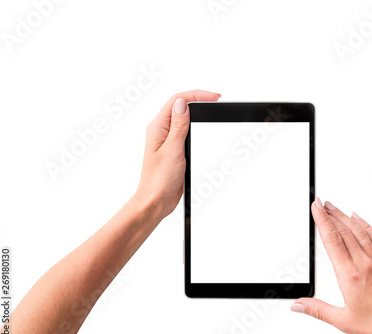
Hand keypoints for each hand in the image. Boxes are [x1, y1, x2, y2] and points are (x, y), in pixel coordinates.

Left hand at [134, 90, 220, 219]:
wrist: (155, 201)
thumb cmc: (159, 181)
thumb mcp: (172, 150)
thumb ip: (178, 126)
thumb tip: (183, 104)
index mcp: (157, 128)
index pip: (177, 101)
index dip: (196, 95)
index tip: (214, 97)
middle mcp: (161, 131)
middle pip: (180, 106)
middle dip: (198, 99)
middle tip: (216, 100)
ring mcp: (167, 140)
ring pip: (182, 118)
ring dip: (196, 112)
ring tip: (210, 108)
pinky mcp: (173, 149)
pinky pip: (184, 132)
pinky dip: (194, 126)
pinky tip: (201, 127)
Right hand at [291, 198, 371, 333]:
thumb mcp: (343, 320)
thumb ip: (317, 310)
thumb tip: (297, 305)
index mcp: (350, 275)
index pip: (332, 240)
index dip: (322, 221)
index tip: (316, 208)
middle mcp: (364, 263)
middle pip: (344, 230)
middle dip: (330, 214)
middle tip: (320, 203)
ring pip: (358, 231)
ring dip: (344, 216)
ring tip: (334, 206)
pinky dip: (365, 225)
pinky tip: (358, 218)